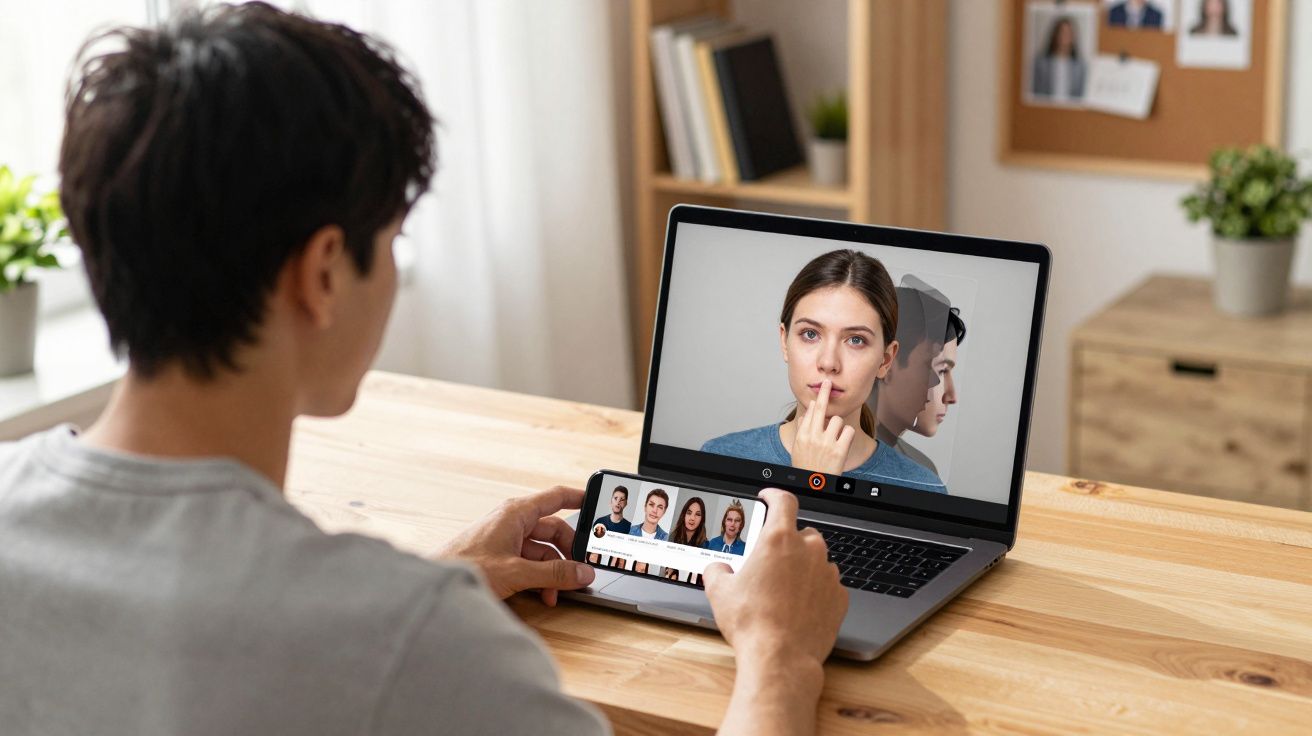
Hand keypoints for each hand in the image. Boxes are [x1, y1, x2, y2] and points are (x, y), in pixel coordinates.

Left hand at [436, 485, 594, 605]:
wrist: (436, 585)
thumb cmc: (465, 567)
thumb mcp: (517, 572)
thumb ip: (554, 573)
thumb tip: (582, 573)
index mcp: (516, 513)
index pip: (556, 497)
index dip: (579, 498)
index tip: (596, 501)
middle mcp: (512, 522)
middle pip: (553, 530)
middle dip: (568, 553)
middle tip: (582, 570)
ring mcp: (506, 539)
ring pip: (542, 550)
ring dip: (554, 570)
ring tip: (560, 592)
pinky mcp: (500, 555)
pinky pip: (529, 561)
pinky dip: (540, 577)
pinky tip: (544, 595)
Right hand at [704, 489, 846, 668]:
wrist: (781, 658)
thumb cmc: (752, 623)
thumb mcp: (719, 591)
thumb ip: (717, 570)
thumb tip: (718, 568)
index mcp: (778, 539)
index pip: (783, 500)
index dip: (774, 494)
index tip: (769, 497)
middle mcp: (809, 550)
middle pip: (801, 532)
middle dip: (787, 543)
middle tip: (769, 564)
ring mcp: (828, 573)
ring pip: (816, 559)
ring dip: (802, 568)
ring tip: (783, 591)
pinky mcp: (839, 597)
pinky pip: (827, 584)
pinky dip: (816, 590)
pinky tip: (798, 607)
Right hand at [788, 379, 855, 474]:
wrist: (815, 485)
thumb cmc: (806, 466)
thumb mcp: (799, 447)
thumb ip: (803, 428)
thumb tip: (808, 412)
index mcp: (803, 434)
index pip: (811, 411)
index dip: (817, 401)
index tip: (821, 389)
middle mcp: (813, 436)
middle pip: (821, 408)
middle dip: (824, 393)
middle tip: (828, 382)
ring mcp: (827, 442)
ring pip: (838, 420)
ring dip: (839, 427)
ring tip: (835, 439)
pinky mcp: (840, 449)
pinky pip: (849, 431)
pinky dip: (848, 435)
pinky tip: (843, 443)